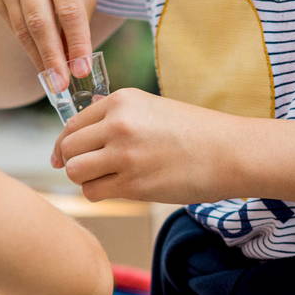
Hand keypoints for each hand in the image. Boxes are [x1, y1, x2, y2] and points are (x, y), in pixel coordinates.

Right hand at [0, 0, 96, 88]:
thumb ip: (79, 16)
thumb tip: (73, 60)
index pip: (68, 9)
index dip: (76, 42)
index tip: (82, 70)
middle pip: (39, 22)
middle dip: (52, 57)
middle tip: (61, 85)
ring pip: (23, 29)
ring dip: (40, 58)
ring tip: (54, 81)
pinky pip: (15, 29)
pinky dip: (30, 48)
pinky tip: (43, 63)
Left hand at [52, 88, 238, 204]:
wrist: (229, 152)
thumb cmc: (193, 132)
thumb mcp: (151, 108)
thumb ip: (117, 114)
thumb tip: (85, 118)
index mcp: (121, 101)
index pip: (72, 124)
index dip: (65, 145)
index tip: (64, 157)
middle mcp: (118, 124)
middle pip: (69, 149)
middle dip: (74, 162)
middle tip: (88, 171)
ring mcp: (124, 154)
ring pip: (75, 172)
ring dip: (85, 180)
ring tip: (106, 180)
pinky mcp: (132, 183)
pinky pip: (93, 192)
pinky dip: (99, 194)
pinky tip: (118, 190)